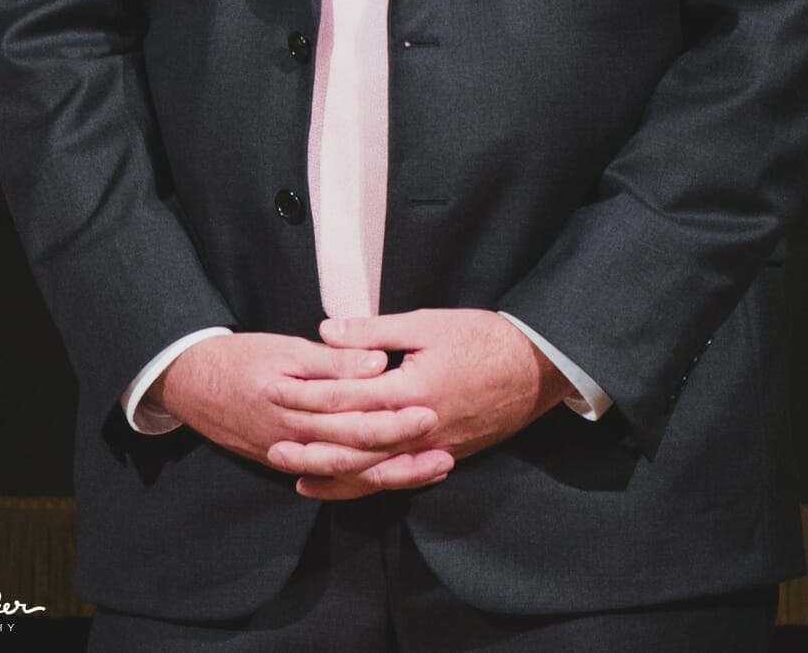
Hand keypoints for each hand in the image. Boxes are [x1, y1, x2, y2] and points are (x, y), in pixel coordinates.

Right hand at [151, 332, 452, 488]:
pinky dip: (363, 481)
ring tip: (433, 467)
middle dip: (403, 452)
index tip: (429, 408)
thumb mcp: (284, 349)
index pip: (354, 418)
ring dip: (392, 473)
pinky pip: (332, 478)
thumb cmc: (240, 358)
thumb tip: (376, 364)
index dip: (394, 416)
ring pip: (349, 473)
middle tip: (443, 445)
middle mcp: (297, 442)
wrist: (191, 384)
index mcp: (297, 410)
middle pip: (358, 453)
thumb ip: (331, 362)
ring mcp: (292, 458)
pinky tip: (391, 477)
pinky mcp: (289, 462)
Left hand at [267, 308, 572, 499]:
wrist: (537, 370)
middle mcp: (416, 428)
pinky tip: (340, 483)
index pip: (345, 396)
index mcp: (410, 390)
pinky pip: (394, 478)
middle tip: (270, 438)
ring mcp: (428, 449)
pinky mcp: (440, 458)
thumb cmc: (485, 339)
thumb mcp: (428, 323)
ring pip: (370, 470)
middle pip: (351, 441)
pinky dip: (363, 484)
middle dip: (308, 438)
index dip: (307, 393)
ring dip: (329, 470)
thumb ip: (375, 332)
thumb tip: (327, 330)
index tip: (275, 387)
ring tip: (292, 468)